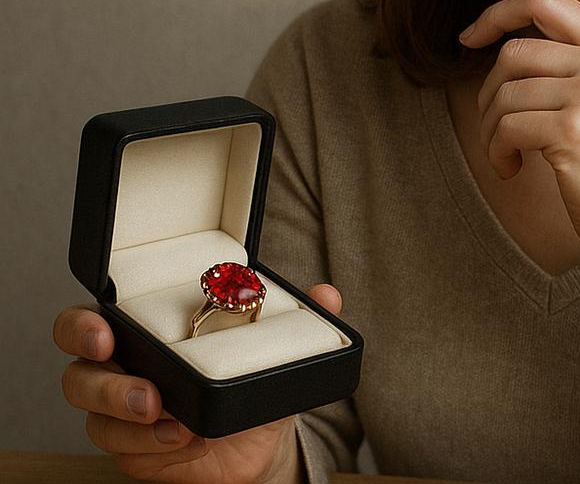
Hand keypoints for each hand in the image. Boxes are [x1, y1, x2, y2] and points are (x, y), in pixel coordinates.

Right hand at [54, 283, 343, 483]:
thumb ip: (299, 319)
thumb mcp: (273, 346)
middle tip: (148, 397)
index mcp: (144, 331)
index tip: (106, 333)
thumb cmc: (250, 377)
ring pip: (98, 422)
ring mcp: (124, 415)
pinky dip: (159, 451)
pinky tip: (190, 444)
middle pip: (79, 377)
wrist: (261, 440)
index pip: (87, 322)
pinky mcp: (134, 453)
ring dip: (139, 429)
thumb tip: (327, 295)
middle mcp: (124, 369)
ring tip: (182, 428)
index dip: (83, 327)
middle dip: (106, 388)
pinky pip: (127, 456)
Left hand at [458, 0, 579, 263]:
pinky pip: (506, 126)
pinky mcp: (575, 130)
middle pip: (513, 51)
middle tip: (498, 126)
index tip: (471, 38)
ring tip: (507, 153)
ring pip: (504, 91)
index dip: (497, 12)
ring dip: (491, 128)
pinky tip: (512, 168)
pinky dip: (497, 151)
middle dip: (490, 91)